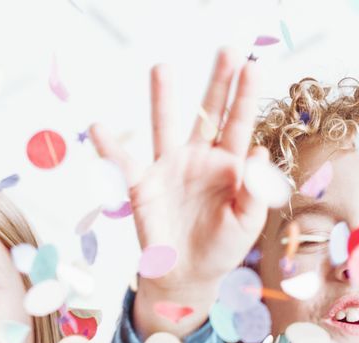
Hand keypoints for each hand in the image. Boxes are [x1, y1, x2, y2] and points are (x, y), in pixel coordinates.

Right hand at [90, 48, 270, 334]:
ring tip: (163, 68)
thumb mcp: (246, 225)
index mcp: (229, 165)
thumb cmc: (222, 248)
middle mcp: (199, 158)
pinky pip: (124, 164)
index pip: (239, 124)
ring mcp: (170, 167)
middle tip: (228, 50)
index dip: (245, 97)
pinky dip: (110, 148)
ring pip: (166, 126)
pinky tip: (99, 128)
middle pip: (209, 113)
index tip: (254, 67)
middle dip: (218, 83)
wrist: (187, 275)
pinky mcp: (143, 186)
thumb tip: (258, 152)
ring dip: (163, 99)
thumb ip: (255, 192)